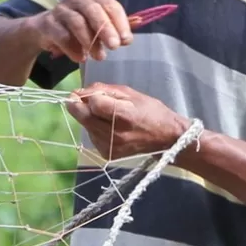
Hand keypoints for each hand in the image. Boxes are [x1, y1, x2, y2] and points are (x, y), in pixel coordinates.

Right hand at [23, 0, 132, 63]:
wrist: (45, 31)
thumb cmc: (77, 28)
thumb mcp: (96, 26)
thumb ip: (113, 29)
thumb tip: (127, 39)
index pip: (109, 4)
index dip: (120, 22)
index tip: (127, 40)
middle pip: (93, 10)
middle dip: (106, 29)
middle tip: (114, 47)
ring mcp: (60, 10)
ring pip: (77, 22)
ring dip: (90, 41)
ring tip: (99, 57)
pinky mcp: (47, 23)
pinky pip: (62, 36)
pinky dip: (73, 49)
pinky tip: (81, 58)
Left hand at [66, 83, 189, 159]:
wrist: (166, 138)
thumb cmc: (150, 111)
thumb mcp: (129, 93)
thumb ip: (102, 90)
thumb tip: (78, 92)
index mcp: (124, 116)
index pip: (94, 104)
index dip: (88, 96)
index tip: (88, 93)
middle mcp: (115, 134)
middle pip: (84, 117)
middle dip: (78, 106)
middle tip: (81, 99)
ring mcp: (110, 147)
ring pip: (86, 127)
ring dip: (88, 118)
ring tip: (104, 115)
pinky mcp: (107, 155)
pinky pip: (92, 137)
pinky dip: (94, 129)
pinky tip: (107, 127)